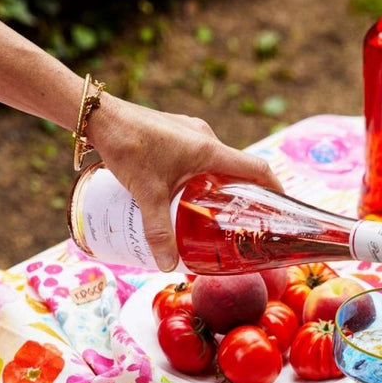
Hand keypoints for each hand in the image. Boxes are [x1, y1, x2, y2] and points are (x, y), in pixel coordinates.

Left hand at [89, 95, 283, 270]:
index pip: (257, 169)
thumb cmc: (127, 147)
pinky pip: (201, 157)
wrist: (99, 116)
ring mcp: (191, 133)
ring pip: (217, 164)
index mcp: (209, 150)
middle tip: (244, 221)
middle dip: (244, 195)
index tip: (283, 209)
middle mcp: (205, 138)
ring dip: (221, 186)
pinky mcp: (177, 133)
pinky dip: (203, 176)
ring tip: (215, 213)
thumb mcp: (146, 194)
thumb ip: (158, 231)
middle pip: (237, 169)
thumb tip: (168, 267)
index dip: (275, 189)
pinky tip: (187, 193)